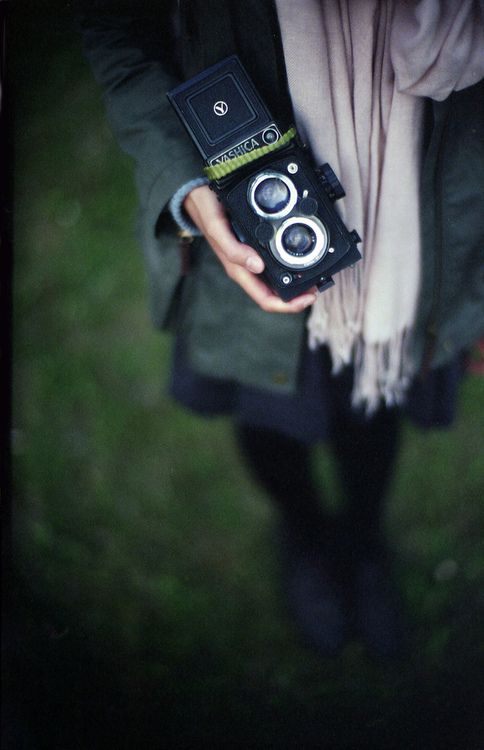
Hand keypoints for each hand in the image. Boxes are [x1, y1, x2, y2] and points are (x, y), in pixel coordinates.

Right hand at [183, 185, 316, 313]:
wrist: (198, 196)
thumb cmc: (207, 212)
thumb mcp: (217, 227)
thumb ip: (233, 248)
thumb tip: (257, 266)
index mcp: (239, 270)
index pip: (266, 299)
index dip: (288, 304)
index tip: (308, 297)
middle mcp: (248, 269)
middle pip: (275, 294)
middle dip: (298, 296)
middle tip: (318, 286)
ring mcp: (252, 260)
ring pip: (277, 281)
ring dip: (296, 283)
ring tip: (315, 276)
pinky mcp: (256, 249)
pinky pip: (275, 264)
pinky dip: (290, 266)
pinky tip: (302, 259)